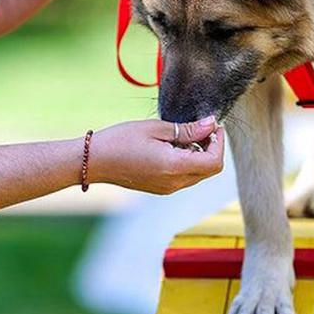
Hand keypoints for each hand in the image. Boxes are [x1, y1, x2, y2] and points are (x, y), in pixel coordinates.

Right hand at [86, 117, 223, 193]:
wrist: (94, 161)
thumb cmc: (121, 140)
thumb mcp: (156, 129)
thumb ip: (187, 130)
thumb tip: (211, 124)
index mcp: (175, 167)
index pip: (214, 162)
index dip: (219, 143)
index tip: (213, 125)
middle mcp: (174, 183)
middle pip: (210, 170)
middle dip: (212, 148)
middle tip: (202, 127)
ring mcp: (167, 189)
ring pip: (198, 174)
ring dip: (200, 155)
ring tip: (184, 135)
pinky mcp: (161, 189)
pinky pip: (185, 177)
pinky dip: (188, 162)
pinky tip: (173, 147)